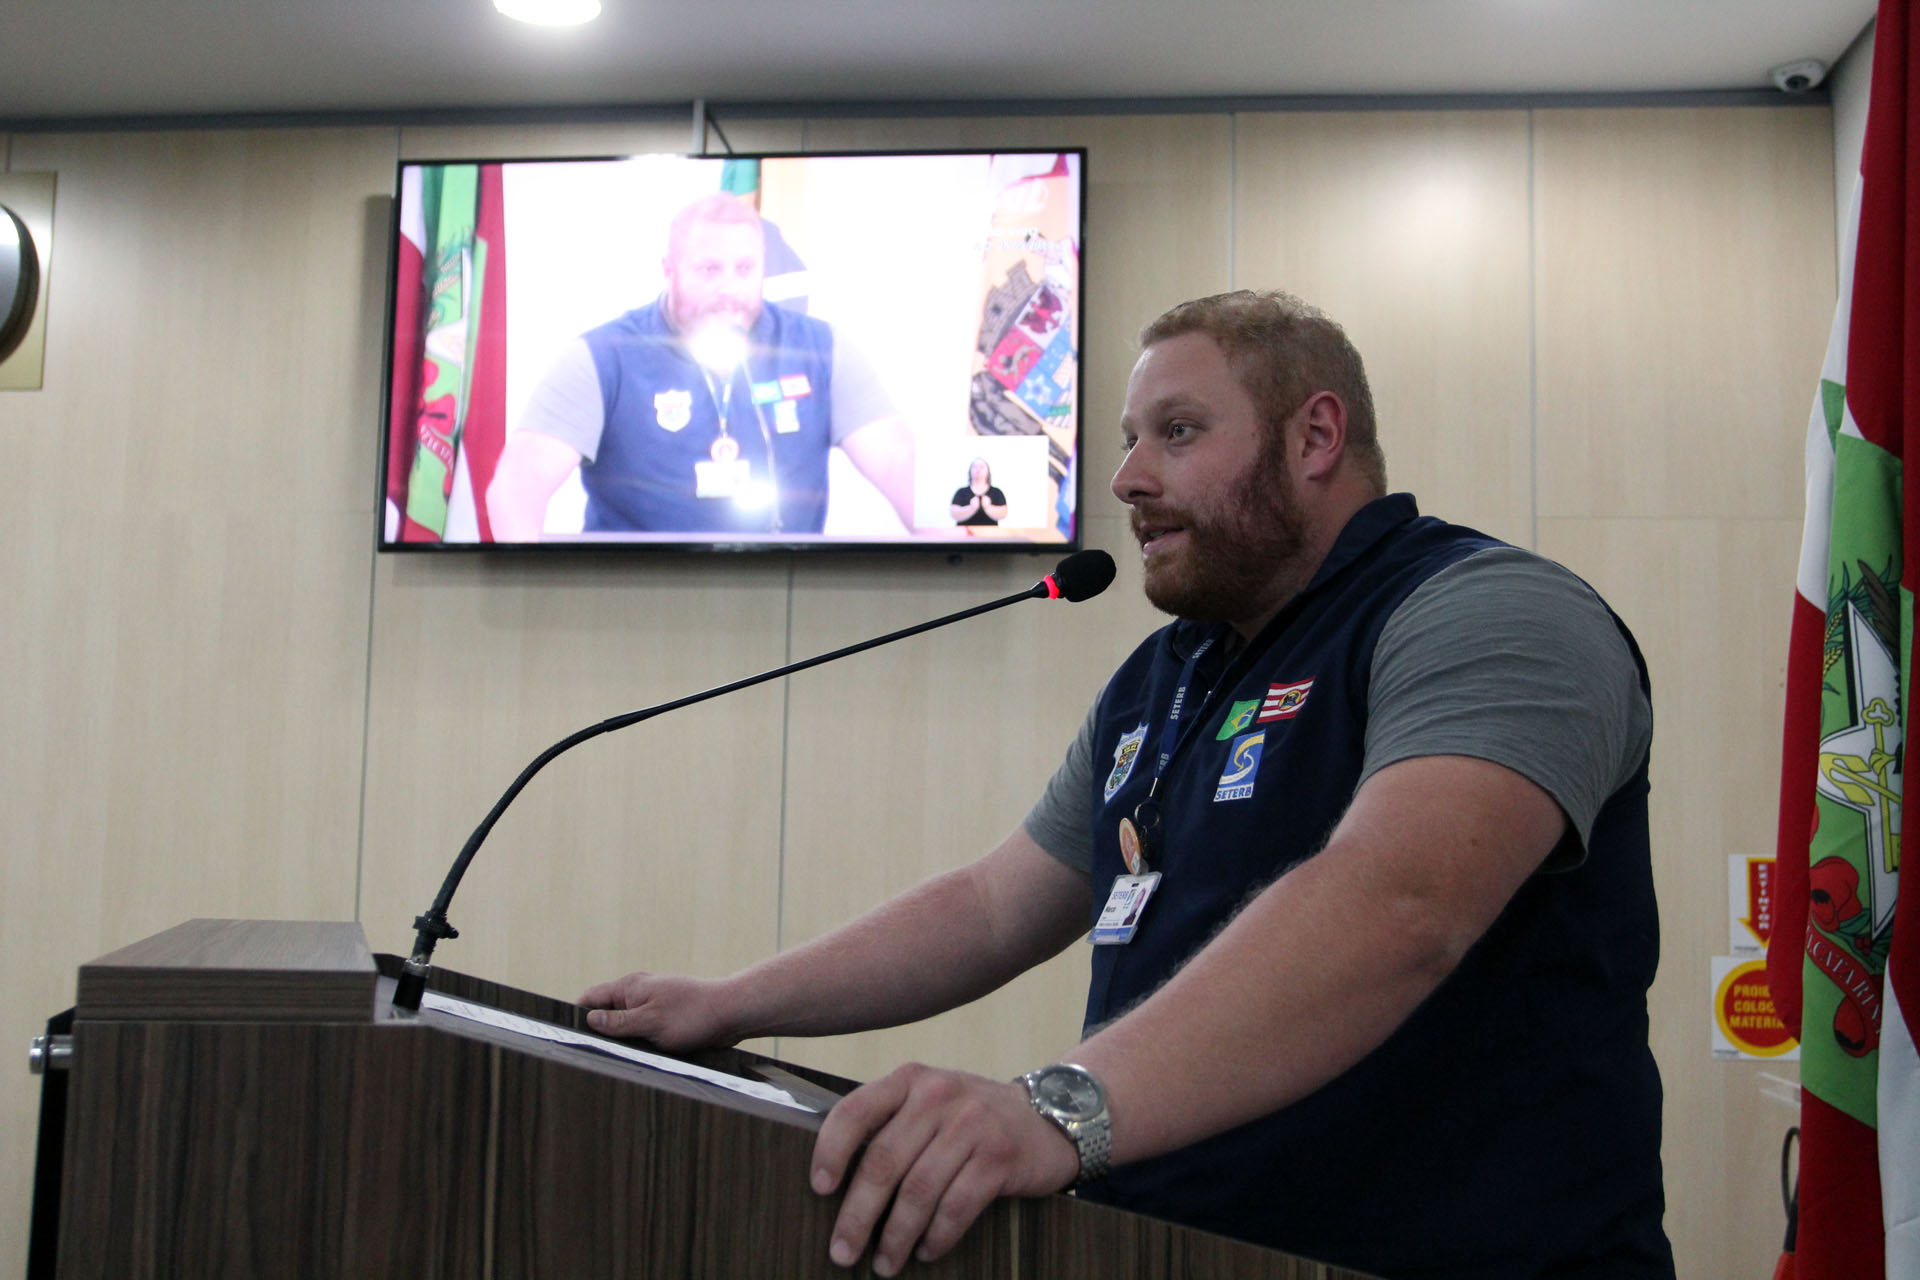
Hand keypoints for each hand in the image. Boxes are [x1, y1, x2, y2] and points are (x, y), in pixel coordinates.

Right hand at [577, 971, 736, 1050]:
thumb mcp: (650, 1022)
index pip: (590, 998)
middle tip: (589, 1055)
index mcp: (630, 987)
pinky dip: (637, 1041)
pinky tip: (637, 1057)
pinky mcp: (665, 1017)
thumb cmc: (692, 1015)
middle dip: (598, 1032)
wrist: (730, 1013)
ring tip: (612, 1059)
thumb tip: (588, 1020)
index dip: (576, 1016)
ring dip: (620, 1039)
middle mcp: (638, 992)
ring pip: (624, 1024)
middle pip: (606, 1012)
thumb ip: (617, 1022)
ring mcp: (652, 1004)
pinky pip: (642, 1029)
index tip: (567, 1037)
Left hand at [809, 1063, 1079, 1274]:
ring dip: (896, 1236)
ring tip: (884, 1264)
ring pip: (919, 1191)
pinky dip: (937, 1236)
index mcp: (911, 1080)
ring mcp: (973, 1125)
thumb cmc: (972, 1117)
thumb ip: (891, 1124)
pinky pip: (956, 1207)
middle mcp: (939, 1096)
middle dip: (858, 1215)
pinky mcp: (1000, 1158)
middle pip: (884, 1162)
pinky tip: (925, 1251)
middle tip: (842, 1251)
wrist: (1048, 1117)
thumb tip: (836, 1182)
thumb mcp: (931, 1102)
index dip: (831, 1150)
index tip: (819, 1189)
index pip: (856, 1111)